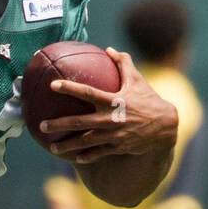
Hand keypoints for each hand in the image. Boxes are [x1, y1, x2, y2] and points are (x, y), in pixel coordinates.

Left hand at [40, 47, 178, 165]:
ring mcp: (113, 135)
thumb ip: (123, 64)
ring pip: (85, 142)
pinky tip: (74, 158)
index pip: (87, 92)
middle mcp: (110, 119)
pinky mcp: (117, 147)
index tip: (53, 85)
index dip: (69, 87)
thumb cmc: (149, 100)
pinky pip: (98, 153)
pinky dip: (86, 157)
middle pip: (79, 121)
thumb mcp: (137, 80)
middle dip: (59, 124)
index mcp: (113, 100)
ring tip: (52, 148)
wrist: (165, 127)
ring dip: (67, 146)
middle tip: (42, 125)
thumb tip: (109, 49)